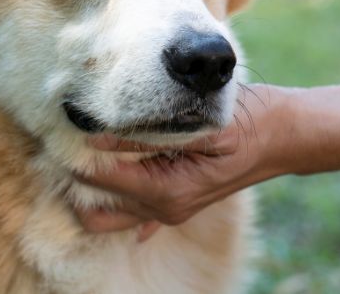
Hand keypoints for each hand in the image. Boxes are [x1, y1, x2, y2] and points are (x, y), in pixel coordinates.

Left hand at [75, 85, 283, 239]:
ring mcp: (168, 210)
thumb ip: (146, 135)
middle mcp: (163, 208)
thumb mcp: (195, 126)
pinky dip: (115, 194)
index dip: (75, 157)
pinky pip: (134, 212)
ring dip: (93, 189)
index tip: (60, 130)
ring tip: (81, 152)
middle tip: (65, 144)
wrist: (279, 136)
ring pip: (112, 214)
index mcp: (166, 191)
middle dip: (76, 181)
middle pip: (97, 210)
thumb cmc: (241, 125)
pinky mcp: (174, 200)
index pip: (101, 181)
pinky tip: (108, 165)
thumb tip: (96, 136)